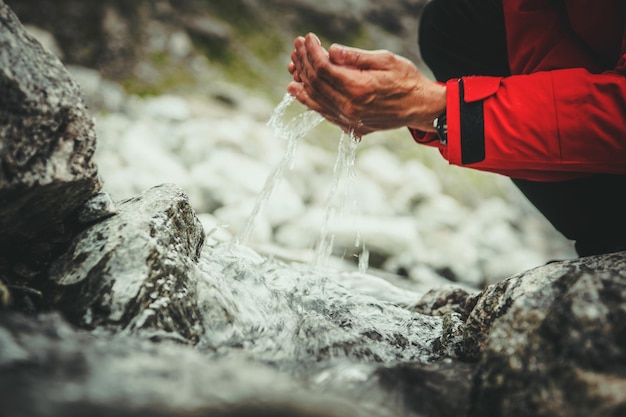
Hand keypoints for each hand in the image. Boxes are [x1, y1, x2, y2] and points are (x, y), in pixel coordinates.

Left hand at [287, 33, 445, 137]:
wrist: (420, 107)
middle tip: (298, 46)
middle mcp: (350, 108)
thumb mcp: (386, 60)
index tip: (309, 38)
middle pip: (316, 84)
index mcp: (359, 89)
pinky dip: (309, 100)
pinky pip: (323, 112)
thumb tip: (332, 51)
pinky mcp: (351, 125)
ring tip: (292, 65)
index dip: (312, 51)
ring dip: (301, 81)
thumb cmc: (407, 80)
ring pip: (315, 100)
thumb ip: (356, 57)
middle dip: (304, 62)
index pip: (324, 69)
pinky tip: (299, 90)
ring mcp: (349, 120)